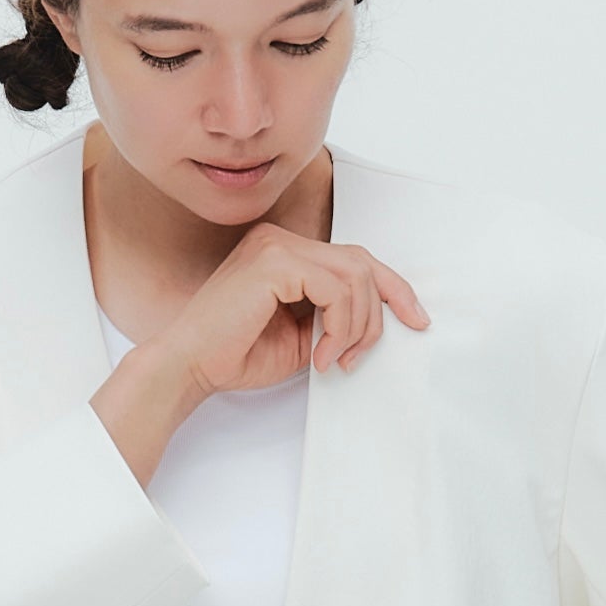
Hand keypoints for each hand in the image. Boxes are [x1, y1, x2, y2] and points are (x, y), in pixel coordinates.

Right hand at [158, 219, 430, 400]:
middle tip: (362, 356)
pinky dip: (339, 327)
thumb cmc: (234, 355)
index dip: (393, 288)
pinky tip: (320, 354)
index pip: (354, 259)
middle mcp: (281, 240)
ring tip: (335, 359)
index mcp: (285, 253)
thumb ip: (334, 318)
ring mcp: (277, 245)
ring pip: (355, 276)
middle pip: (362, 262)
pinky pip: (336, 289)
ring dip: (357, 327)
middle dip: (381, 312)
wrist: (189, 365)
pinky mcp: (275, 262)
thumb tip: (377, 320)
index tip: (416, 320)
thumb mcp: (302, 336)